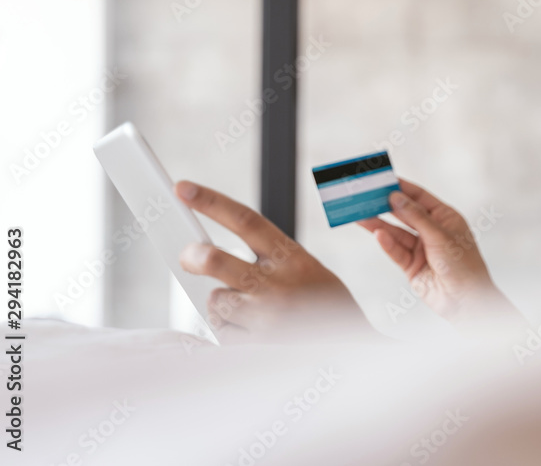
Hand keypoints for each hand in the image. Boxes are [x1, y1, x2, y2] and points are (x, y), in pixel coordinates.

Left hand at [174, 180, 370, 342]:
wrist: (355, 350)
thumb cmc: (327, 308)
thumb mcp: (307, 271)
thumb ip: (269, 261)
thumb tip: (212, 258)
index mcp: (292, 257)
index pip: (246, 220)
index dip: (211, 202)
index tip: (185, 189)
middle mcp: (278, 284)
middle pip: (215, 260)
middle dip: (193, 256)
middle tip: (188, 257)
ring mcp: (267, 317)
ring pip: (217, 302)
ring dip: (223, 306)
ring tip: (252, 312)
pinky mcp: (258, 346)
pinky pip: (223, 334)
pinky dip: (231, 334)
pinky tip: (255, 334)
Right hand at [358, 179, 521, 328]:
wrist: (466, 301)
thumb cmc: (464, 266)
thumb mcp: (440, 236)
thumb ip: (416, 216)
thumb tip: (396, 196)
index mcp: (444, 217)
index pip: (419, 197)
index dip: (402, 188)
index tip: (383, 180)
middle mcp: (431, 231)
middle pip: (404, 214)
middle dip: (385, 205)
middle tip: (365, 196)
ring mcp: (421, 248)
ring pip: (396, 232)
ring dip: (379, 224)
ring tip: (360, 215)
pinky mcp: (412, 265)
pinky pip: (396, 251)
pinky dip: (386, 243)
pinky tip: (376, 234)